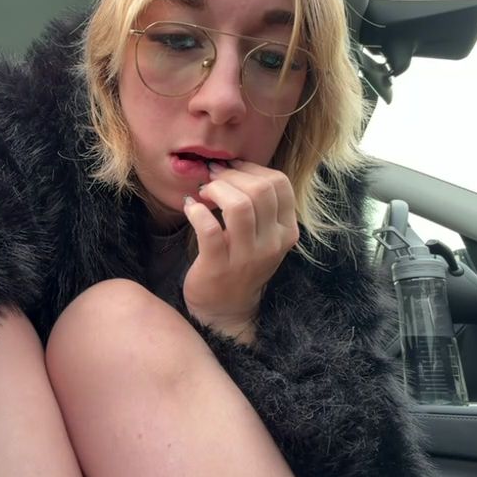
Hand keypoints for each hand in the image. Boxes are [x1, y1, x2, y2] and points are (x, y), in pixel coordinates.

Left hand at [181, 160, 299, 343]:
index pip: (280, 184)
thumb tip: (231, 166)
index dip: (252, 168)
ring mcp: (247, 257)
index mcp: (286, 231)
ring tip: (204, 191)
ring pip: (240, 205)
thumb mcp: (262, 235)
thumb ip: (257, 204)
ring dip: (217, 189)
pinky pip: (209, 228)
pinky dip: (196, 211)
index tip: (231, 168)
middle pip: (260, 190)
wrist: (225, 309)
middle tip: (213, 177)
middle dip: (231, 175)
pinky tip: (190, 207)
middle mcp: (272, 243)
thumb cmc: (240, 263)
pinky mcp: (218, 266)